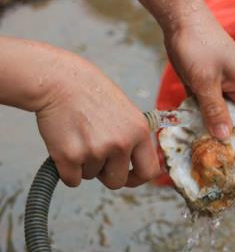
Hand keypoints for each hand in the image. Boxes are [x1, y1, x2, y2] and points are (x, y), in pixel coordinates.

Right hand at [35, 50, 161, 187]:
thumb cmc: (91, 93)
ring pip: (91, 176)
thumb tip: (137, 163)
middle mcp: (121, 143)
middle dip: (106, 174)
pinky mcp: (70, 156)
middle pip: (117, 181)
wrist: (59, 81)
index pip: (148, 171)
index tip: (128, 177)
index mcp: (139, 131)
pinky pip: (72, 179)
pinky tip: (66, 145)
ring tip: (80, 137)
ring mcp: (96, 150)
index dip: (137, 178)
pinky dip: (67, 170)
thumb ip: (134, 137)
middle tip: (95, 155)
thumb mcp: (126, 112)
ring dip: (84, 164)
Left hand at [163, 6, 234, 139]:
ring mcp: (224, 89)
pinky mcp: (208, 89)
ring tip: (202, 143)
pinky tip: (190, 128)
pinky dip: (203, 119)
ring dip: (217, 129)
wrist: (181, 22)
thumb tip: (225, 138)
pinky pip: (210, 109)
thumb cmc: (198, 45)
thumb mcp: (205, 80)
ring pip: (226, 116)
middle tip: (219, 150)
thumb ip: (215, 109)